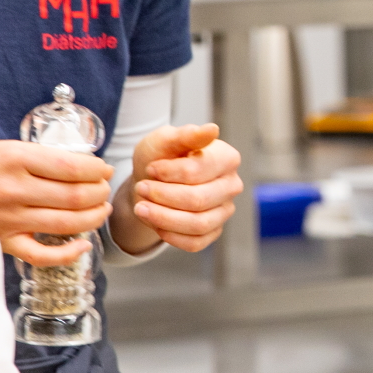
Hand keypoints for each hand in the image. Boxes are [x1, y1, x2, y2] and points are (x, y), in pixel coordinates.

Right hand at [0, 140, 111, 265]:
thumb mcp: (4, 146)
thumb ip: (39, 157)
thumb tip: (83, 164)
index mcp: (14, 158)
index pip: (72, 167)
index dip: (97, 170)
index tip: (104, 169)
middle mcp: (13, 190)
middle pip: (75, 196)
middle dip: (99, 192)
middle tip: (104, 189)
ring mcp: (8, 220)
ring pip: (66, 224)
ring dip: (93, 217)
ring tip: (101, 209)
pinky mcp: (2, 243)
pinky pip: (42, 255)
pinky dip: (68, 254)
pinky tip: (83, 245)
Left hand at [111, 125, 242, 256]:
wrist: (152, 181)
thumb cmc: (161, 157)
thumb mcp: (164, 140)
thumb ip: (185, 135)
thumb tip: (212, 130)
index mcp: (226, 158)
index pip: (199, 171)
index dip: (169, 173)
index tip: (150, 168)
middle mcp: (231, 185)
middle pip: (199, 199)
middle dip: (163, 196)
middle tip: (140, 189)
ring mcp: (224, 210)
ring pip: (198, 224)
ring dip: (163, 218)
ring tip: (141, 208)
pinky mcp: (213, 231)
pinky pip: (196, 243)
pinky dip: (171, 235)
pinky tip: (154, 222)